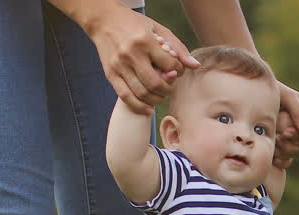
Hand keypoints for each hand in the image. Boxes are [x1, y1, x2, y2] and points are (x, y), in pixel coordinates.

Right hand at [86, 6, 200, 111]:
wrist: (103, 20)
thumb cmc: (133, 24)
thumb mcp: (158, 29)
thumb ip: (177, 47)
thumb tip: (195, 66)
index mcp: (145, 41)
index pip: (169, 65)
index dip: (178, 71)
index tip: (177, 70)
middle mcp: (131, 55)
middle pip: (156, 84)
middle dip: (168, 90)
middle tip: (170, 86)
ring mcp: (119, 66)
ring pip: (142, 94)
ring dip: (156, 99)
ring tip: (160, 95)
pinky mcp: (110, 74)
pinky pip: (126, 97)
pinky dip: (139, 107)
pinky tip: (148, 109)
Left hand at [274, 83, 298, 168]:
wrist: (245, 97)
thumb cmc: (266, 91)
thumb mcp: (286, 97)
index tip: (285, 132)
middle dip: (292, 142)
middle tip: (279, 137)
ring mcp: (290, 137)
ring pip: (295, 152)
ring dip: (285, 149)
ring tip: (273, 141)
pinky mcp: (280, 147)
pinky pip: (287, 160)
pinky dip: (280, 160)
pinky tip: (273, 156)